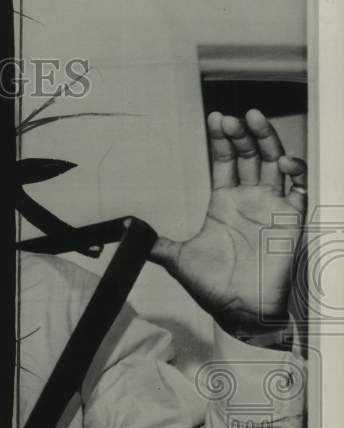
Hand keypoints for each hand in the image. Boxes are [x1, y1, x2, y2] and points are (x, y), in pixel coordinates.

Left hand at [149, 109, 306, 338]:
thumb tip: (127, 232)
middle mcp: (250, 200)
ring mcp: (272, 207)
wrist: (240, 310)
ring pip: (275, 163)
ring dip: (268, 140)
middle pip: (250, 155)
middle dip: (242, 134)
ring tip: (255, 120)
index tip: (216, 117)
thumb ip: (156, 242)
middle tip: (232, 118)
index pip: (225, 161)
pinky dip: (296, 172)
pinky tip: (283, 163)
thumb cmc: (213, 287)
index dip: (222, 140)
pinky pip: (299, 189)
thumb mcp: (178, 259)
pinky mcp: (291, 220)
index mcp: (224, 203)